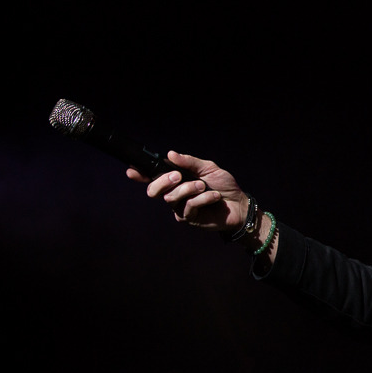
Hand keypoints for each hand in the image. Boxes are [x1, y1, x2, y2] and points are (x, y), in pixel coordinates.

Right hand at [127, 150, 246, 231]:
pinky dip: (202, 199)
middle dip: (163, 181)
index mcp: (177, 180)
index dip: (140, 174)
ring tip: (204, 186)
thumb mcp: (208, 168)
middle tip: (178, 176)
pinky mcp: (189, 218)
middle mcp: (175, 193)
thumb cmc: (223, 185)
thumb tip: (170, 154)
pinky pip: (188, 207)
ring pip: (171, 198)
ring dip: (189, 189)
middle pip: (154, 190)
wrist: (239, 203)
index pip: (154, 177)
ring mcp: (180, 207)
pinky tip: (214, 196)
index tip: (132, 170)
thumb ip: (189, 162)